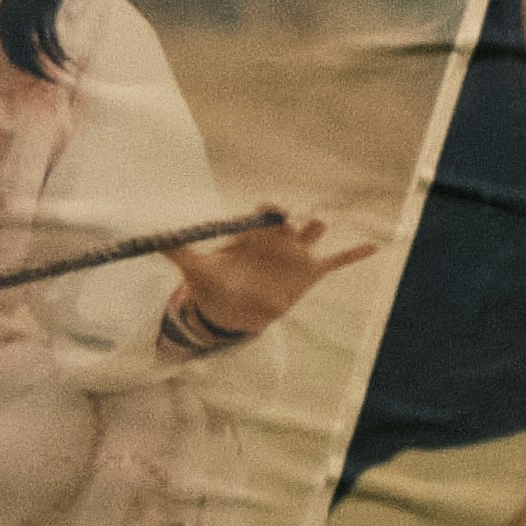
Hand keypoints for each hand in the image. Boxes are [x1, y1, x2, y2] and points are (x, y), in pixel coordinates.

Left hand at [163, 208, 382, 344]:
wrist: (233, 312)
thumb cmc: (216, 284)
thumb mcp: (196, 268)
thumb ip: (179, 252)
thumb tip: (151, 239)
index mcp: (253, 234)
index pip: (263, 215)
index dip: (264, 213)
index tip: (262, 214)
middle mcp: (277, 239)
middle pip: (290, 220)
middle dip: (290, 218)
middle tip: (285, 216)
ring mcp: (296, 255)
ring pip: (313, 233)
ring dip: (316, 228)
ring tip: (317, 223)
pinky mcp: (310, 273)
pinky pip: (336, 261)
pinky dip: (354, 254)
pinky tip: (374, 247)